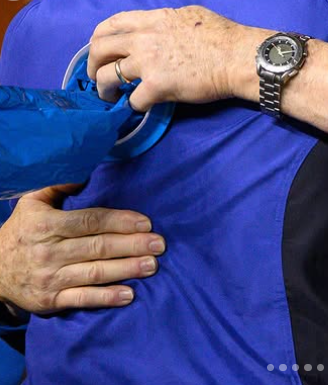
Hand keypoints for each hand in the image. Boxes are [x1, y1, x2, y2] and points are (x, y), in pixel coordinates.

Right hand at [0, 184, 164, 313]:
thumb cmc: (21, 229)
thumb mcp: (32, 201)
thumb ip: (58, 184)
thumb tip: (86, 172)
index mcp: (46, 224)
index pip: (89, 221)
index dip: (119, 221)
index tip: (145, 222)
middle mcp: (49, 252)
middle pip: (97, 247)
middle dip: (131, 245)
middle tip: (159, 244)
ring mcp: (50, 279)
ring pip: (94, 273)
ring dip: (126, 269)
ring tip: (151, 266)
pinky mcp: (50, 301)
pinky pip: (82, 299)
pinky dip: (106, 297)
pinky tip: (128, 294)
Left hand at [87, 6, 264, 111]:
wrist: (239, 57)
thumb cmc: (223, 36)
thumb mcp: (190, 15)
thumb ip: (166, 22)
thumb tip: (159, 28)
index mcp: (153, 19)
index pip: (111, 23)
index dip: (99, 38)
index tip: (101, 50)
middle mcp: (144, 38)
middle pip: (99, 48)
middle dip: (93, 65)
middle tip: (99, 77)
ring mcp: (148, 62)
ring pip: (106, 76)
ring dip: (104, 89)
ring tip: (111, 97)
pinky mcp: (156, 86)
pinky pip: (131, 100)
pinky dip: (133, 106)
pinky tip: (140, 106)